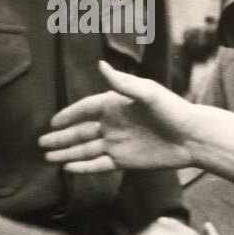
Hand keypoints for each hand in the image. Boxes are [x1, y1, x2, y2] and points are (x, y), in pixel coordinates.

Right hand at [39, 60, 196, 172]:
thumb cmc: (173, 110)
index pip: (85, 109)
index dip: (68, 115)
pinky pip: (99, 165)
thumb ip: (123, 83)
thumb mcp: (148, 93)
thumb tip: (100, 65)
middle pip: (80, 132)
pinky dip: (84, 167)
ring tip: (47, 157)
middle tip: (41, 142)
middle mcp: (113, 125)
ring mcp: (118, 144)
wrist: (193, 137)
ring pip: (86, 150)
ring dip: (67, 153)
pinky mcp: (125, 161)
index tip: (52, 122)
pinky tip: (68, 169)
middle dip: (61, 137)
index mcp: (115, 105)